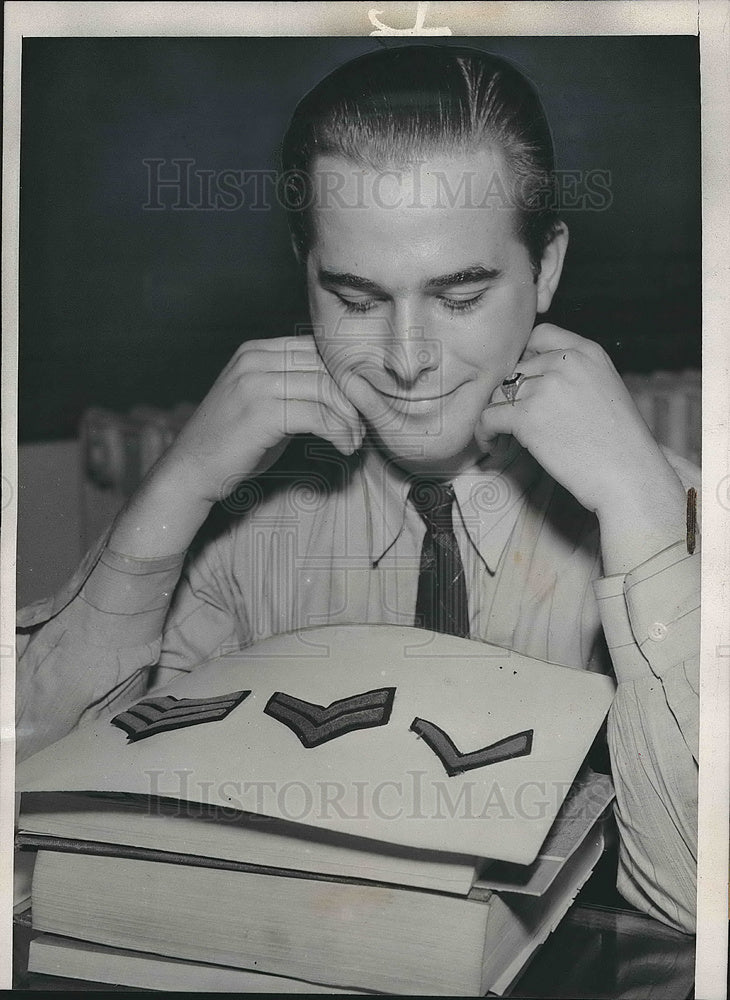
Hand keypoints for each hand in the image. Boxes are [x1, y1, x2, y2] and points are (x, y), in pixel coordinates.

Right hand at [157, 334, 364, 505]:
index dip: (346, 376)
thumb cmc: (231, 443)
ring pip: (326, 389)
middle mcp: (255, 359)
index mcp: (255, 350)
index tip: (359, 405)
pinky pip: (318, 416)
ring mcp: (256, 383)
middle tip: (361, 428)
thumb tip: (342, 386)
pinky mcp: (261, 412)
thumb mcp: (261, 401)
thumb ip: (293, 385)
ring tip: (354, 441)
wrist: (190, 470)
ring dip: (349, 419)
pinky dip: (339, 433)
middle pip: (326, 366)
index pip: (318, 349)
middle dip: (353, 398)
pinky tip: (343, 447)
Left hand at [475, 324, 686, 571]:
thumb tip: (531, 380)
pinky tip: (495, 446)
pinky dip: (486, 433)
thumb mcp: (605, 388)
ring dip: (494, 413)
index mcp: (587, 351)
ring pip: (497, 392)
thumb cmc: (620, 442)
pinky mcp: (526, 416)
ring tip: (500, 435)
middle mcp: (563, 362)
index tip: (523, 382)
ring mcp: (543, 387)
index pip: (539, 335)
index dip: (525, 357)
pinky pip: (488, 417)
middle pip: (514, 367)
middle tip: (510, 419)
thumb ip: (573, 375)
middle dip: (508, 393)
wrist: (629, 473)